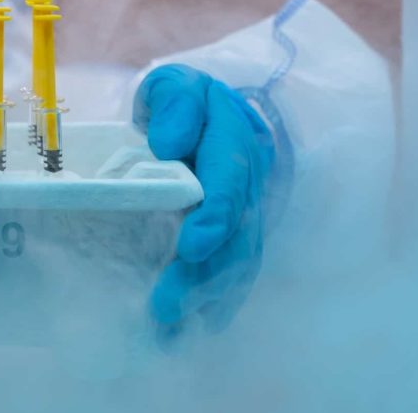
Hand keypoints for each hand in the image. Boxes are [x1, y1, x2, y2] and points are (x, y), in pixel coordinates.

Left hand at [133, 64, 273, 340]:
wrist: (204, 116)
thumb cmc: (180, 103)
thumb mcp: (172, 85)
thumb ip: (175, 103)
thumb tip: (169, 143)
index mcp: (235, 137)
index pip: (231, 179)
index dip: (215, 216)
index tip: (190, 247)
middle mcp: (250, 180)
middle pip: (237, 232)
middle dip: (205, 273)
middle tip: (166, 305)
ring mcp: (249, 210)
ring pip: (238, 259)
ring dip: (207, 297)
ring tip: (169, 330)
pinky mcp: (239, 235)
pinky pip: (233, 272)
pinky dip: (214, 303)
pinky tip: (188, 332)